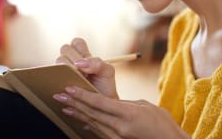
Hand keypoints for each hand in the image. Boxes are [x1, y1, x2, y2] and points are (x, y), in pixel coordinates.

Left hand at [53, 86, 189, 138]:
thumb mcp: (145, 106)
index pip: (99, 102)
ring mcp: (117, 137)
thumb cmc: (163, 123)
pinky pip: (99, 132)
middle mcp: (119, 127)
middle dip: (73, 102)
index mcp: (127, 114)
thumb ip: (125, 104)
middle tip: (58, 95)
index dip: (82, 95)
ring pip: (92, 123)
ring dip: (77, 113)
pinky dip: (88, 124)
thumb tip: (111, 102)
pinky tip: (81, 120)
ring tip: (64, 106)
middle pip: (91, 112)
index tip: (69, 88)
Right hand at [56, 37, 117, 98]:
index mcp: (85, 56)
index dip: (78, 49)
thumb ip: (98, 63)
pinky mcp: (58, 82)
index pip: (76, 42)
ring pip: (58, 61)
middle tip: (81, 73)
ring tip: (77, 80)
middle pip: (65, 49)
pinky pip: (51, 75)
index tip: (84, 61)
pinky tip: (67, 86)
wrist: (102, 107)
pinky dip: (59, 79)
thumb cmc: (105, 87)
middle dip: (73, 59)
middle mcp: (73, 62)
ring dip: (67, 69)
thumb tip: (79, 63)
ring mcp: (64, 72)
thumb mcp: (107, 72)